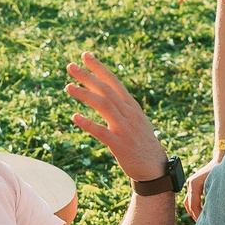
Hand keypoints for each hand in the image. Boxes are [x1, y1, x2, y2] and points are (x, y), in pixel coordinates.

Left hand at [64, 52, 165, 182]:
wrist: (155, 168)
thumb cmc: (142, 143)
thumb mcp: (136, 120)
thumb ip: (123, 107)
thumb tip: (108, 95)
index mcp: (131, 106)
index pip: (114, 81)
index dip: (99, 68)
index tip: (85, 55)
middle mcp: (129, 114)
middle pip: (106, 90)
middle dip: (88, 76)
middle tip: (70, 66)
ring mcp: (125, 128)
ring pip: (104, 106)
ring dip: (85, 95)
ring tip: (68, 87)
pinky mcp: (120, 145)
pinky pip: (102, 132)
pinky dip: (88, 124)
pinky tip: (75, 117)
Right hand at [183, 160, 215, 219]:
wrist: (219, 160)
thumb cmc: (220, 172)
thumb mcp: (216, 185)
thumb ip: (212, 198)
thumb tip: (211, 211)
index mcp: (194, 184)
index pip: (194, 204)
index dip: (198, 214)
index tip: (203, 221)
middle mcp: (190, 183)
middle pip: (189, 204)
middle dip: (195, 214)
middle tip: (201, 223)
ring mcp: (190, 183)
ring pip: (187, 201)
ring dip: (192, 210)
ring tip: (199, 219)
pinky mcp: (192, 183)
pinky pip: (190, 197)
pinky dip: (194, 205)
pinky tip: (200, 211)